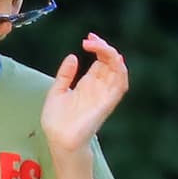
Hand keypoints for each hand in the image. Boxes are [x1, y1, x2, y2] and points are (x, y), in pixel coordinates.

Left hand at [41, 32, 128, 156]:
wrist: (58, 139)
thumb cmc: (57, 121)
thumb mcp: (57, 92)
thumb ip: (65, 75)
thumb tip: (73, 56)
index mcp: (88, 84)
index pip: (100, 61)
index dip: (97, 48)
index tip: (87, 39)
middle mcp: (99, 88)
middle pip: (110, 62)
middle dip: (104, 48)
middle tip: (91, 40)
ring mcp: (104, 95)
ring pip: (118, 71)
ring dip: (113, 56)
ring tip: (100, 46)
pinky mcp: (107, 103)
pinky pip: (120, 85)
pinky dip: (120, 71)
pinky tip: (114, 60)